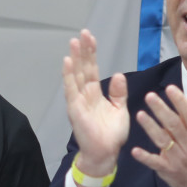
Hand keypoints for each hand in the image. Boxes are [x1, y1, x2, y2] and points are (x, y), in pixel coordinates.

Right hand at [61, 31, 129, 176]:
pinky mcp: (74, 108)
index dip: (91, 54)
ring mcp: (78, 100)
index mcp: (95, 93)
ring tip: (74, 42)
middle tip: (83, 33)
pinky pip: (71, 89)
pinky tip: (67, 62)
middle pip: (83, 68)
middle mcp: (84, 94)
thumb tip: (119, 75)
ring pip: (76, 75)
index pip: (92, 69)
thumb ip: (118, 93)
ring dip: (74, 58)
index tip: (91, 38)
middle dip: (83, 51)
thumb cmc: (111, 135)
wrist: (105, 154)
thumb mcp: (120, 110)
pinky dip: (68, 75)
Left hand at [132, 83, 186, 186]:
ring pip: (163, 140)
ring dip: (151, 127)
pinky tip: (135, 150)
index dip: (180, 101)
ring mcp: (177, 156)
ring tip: (140, 114)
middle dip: (161, 109)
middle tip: (149, 96)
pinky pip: (155, 162)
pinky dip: (145, 157)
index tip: (170, 88)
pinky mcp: (167, 169)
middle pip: (174, 124)